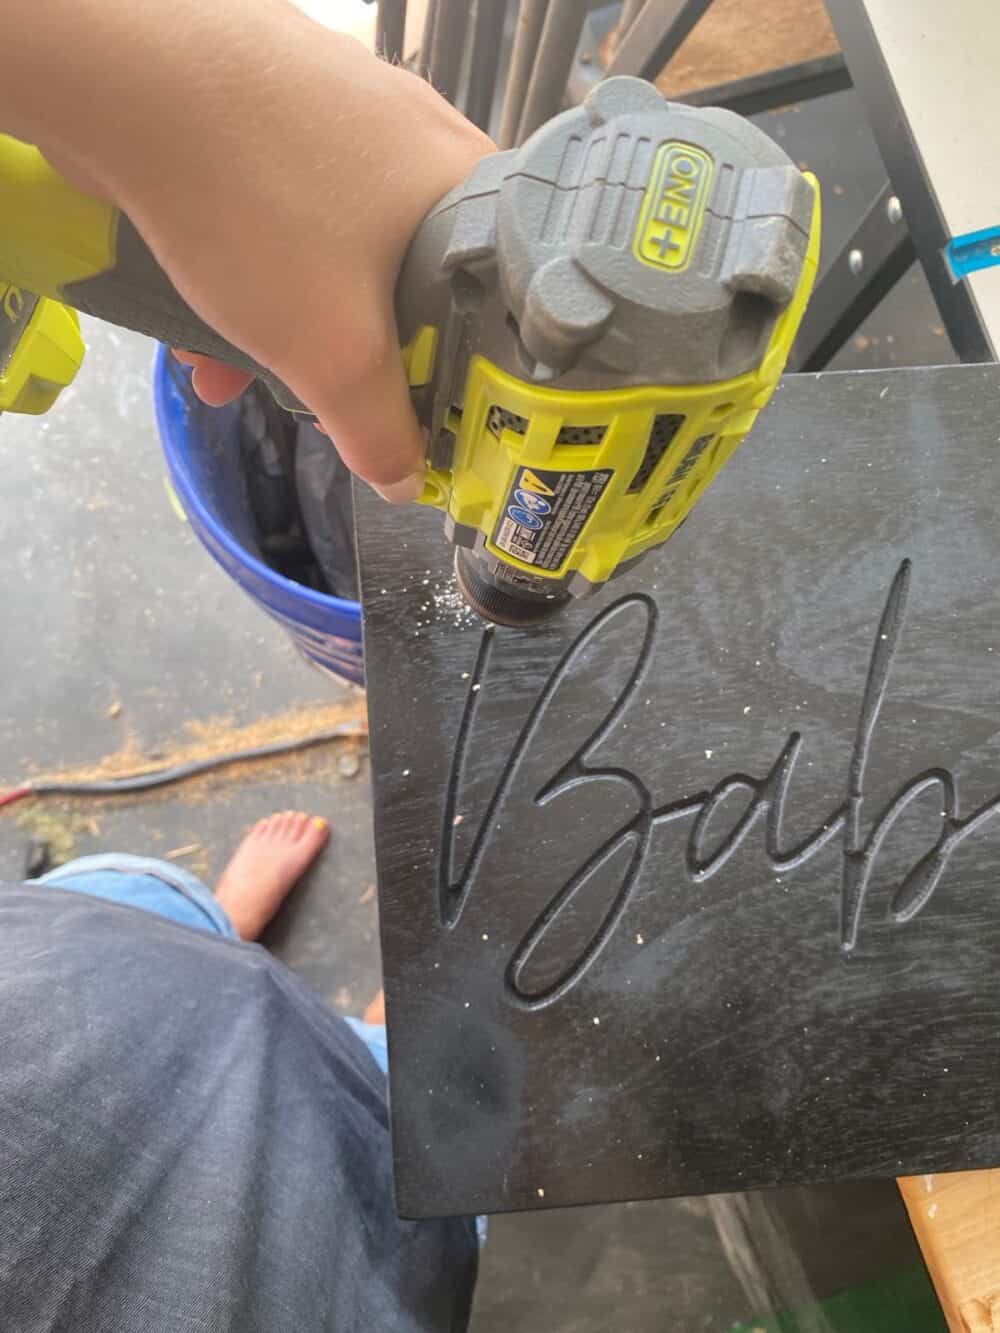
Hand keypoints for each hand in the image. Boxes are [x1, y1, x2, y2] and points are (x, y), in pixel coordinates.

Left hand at [4, 0, 493, 501]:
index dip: (466, 362)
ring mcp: (343, 104)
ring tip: (226, 369)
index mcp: (466, 185)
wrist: (129, 72)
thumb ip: (378, 427)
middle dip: (350, 352)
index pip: (501, 292)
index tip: (425, 406)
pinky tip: (196, 314)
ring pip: (333, 247)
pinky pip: (281, 206)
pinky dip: (248, 266)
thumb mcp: (332, 353)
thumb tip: (408, 480)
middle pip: (407, 277)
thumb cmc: (263, 211)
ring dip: (281, 321)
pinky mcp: (272, 96)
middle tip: (315, 394)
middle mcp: (418, 131)